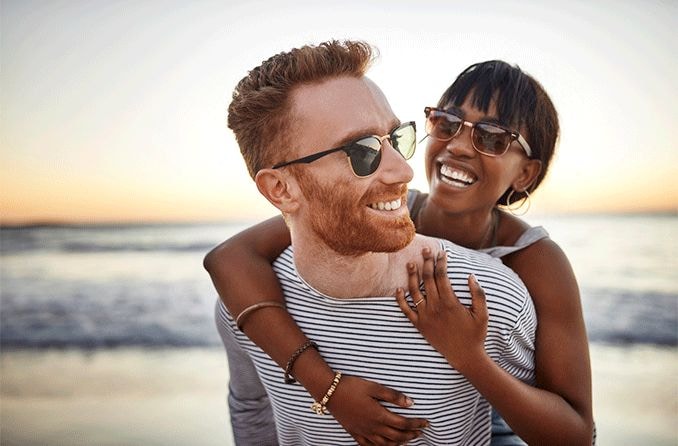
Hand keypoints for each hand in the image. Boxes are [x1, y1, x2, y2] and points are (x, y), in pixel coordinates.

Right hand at [326, 375, 427, 444]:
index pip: (403, 424)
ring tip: (407, 440)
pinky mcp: (354, 433)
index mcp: (379, 415)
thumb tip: (410, 403)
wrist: (329, 392)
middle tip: (420, 432)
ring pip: (385, 444)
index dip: (416, 424)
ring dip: (399, 443)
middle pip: (396, 436)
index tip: (426, 423)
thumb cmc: (352, 386)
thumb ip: (392, 395)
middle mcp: (372, 427)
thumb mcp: (374, 387)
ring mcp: (363, 432)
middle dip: (411, 435)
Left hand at [395, 248, 487, 372]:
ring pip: (415, 291)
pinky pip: (406, 310)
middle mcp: (435, 307)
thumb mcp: (483, 314)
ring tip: (411, 263)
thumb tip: (470, 276)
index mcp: (450, 303)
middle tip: (425, 250)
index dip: (441, 262)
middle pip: (427, 279)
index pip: (442, 276)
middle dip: (426, 262)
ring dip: (412, 276)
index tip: (441, 253)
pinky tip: (398, 289)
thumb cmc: (476, 334)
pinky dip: (400, 299)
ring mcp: (425, 316)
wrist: (465, 357)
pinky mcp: (419, 326)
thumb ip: (478, 294)